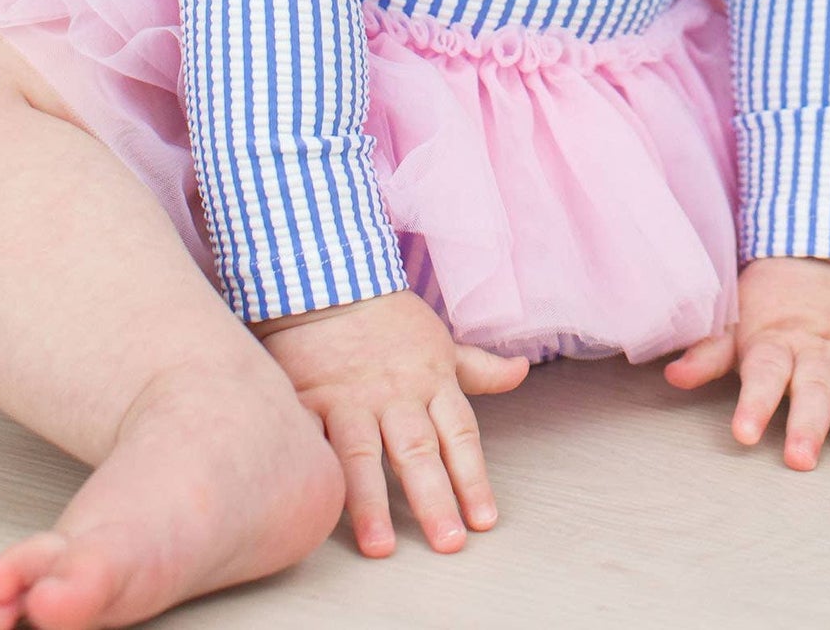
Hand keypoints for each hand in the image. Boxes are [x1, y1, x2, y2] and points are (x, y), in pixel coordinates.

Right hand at [254, 288, 528, 555]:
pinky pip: (311, 439)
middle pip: (417, 451)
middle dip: (434, 499)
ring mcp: (348, 399)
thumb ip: (479, 368)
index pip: (459, 436)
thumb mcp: (439, 342)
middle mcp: (393, 395)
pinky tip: (318, 504)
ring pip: (362, 455)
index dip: (473, 479)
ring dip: (371, 503)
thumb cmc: (388, 321)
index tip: (484, 521)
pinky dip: (315, 469)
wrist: (329, 282)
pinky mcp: (307, 400)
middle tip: (448, 543)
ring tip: (380, 547)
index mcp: (430, 382)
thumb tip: (522, 371)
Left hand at [663, 255, 829, 467]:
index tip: (742, 433)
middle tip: (800, 458)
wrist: (814, 261)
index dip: (752, 403)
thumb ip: (707, 352)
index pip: (762, 376)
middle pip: (811, 390)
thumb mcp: (731, 322)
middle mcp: (815, 353)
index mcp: (775, 344)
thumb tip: (671, 374)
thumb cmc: (765, 307)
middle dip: (806, 424)